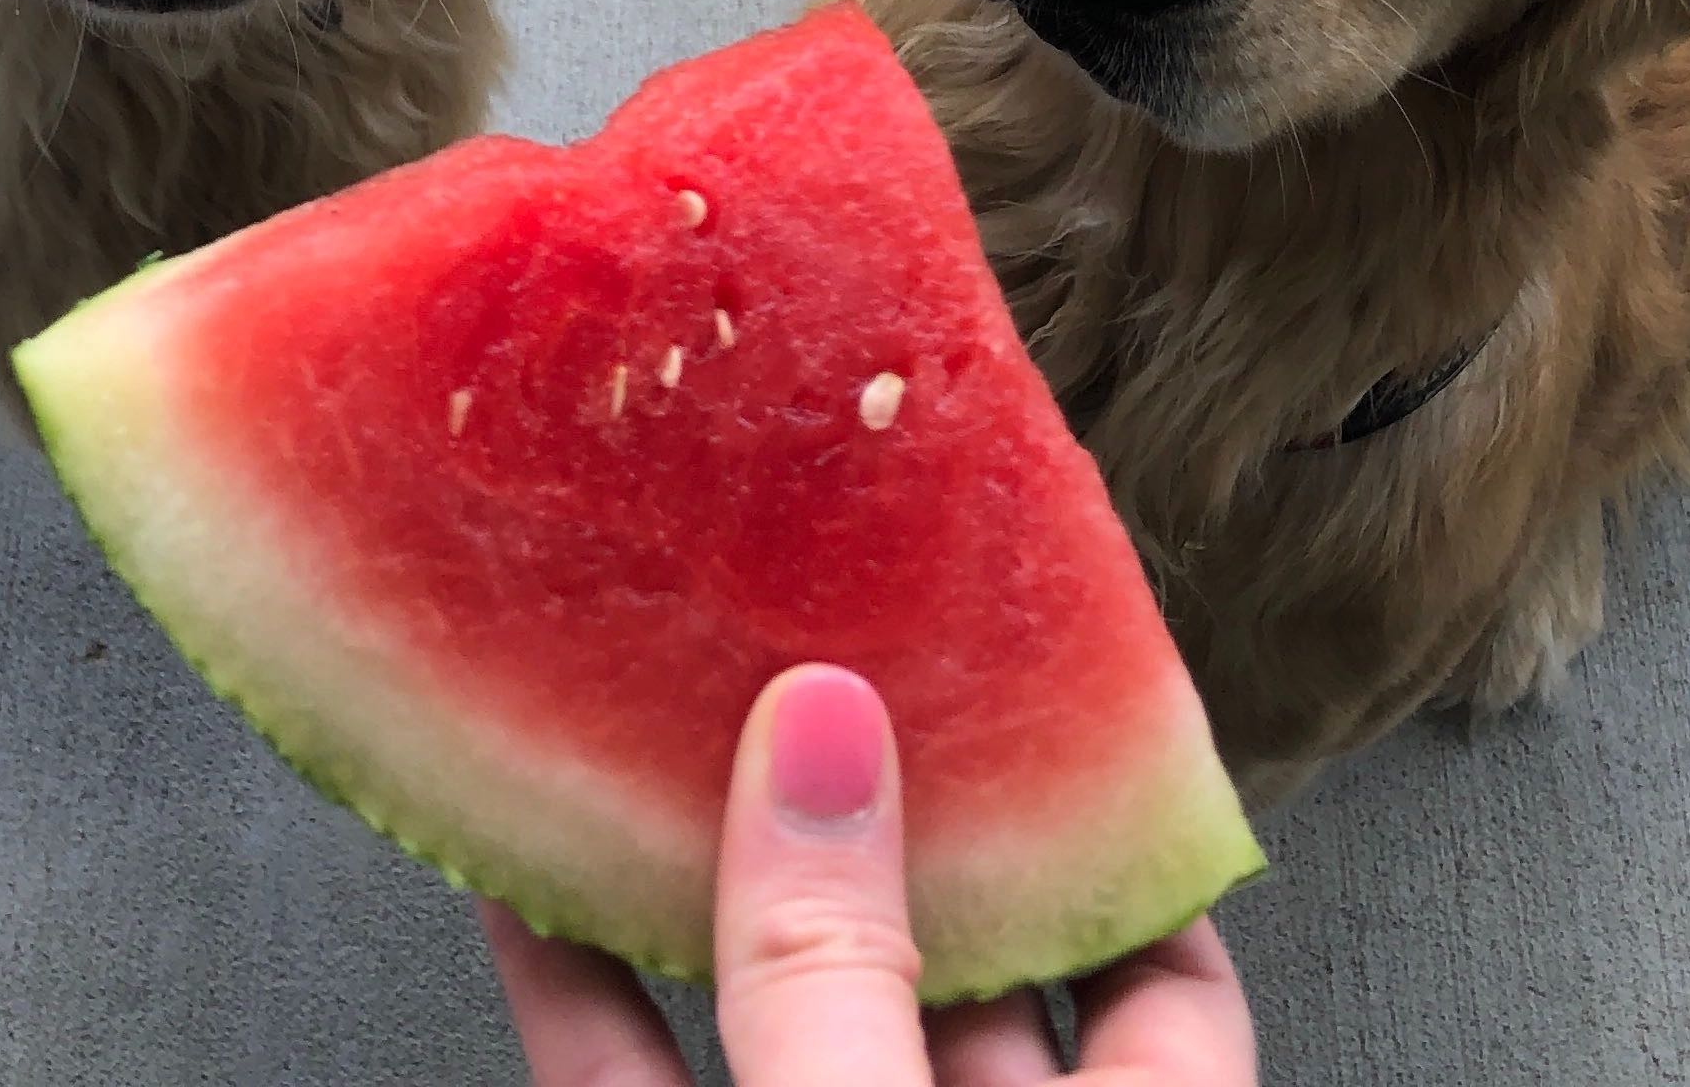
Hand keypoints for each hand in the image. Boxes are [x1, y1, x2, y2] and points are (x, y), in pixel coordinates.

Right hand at [482, 664, 1256, 1085]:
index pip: (1165, 984)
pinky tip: (524, 874)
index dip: (1108, 827)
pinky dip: (580, 984)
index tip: (1048, 670)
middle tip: (808, 647)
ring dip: (698, 876)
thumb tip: (822, 731)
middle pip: (942, 967)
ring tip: (650, 707)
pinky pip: (626, 1086)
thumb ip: (837, 980)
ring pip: (766, 1017)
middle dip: (869, 812)